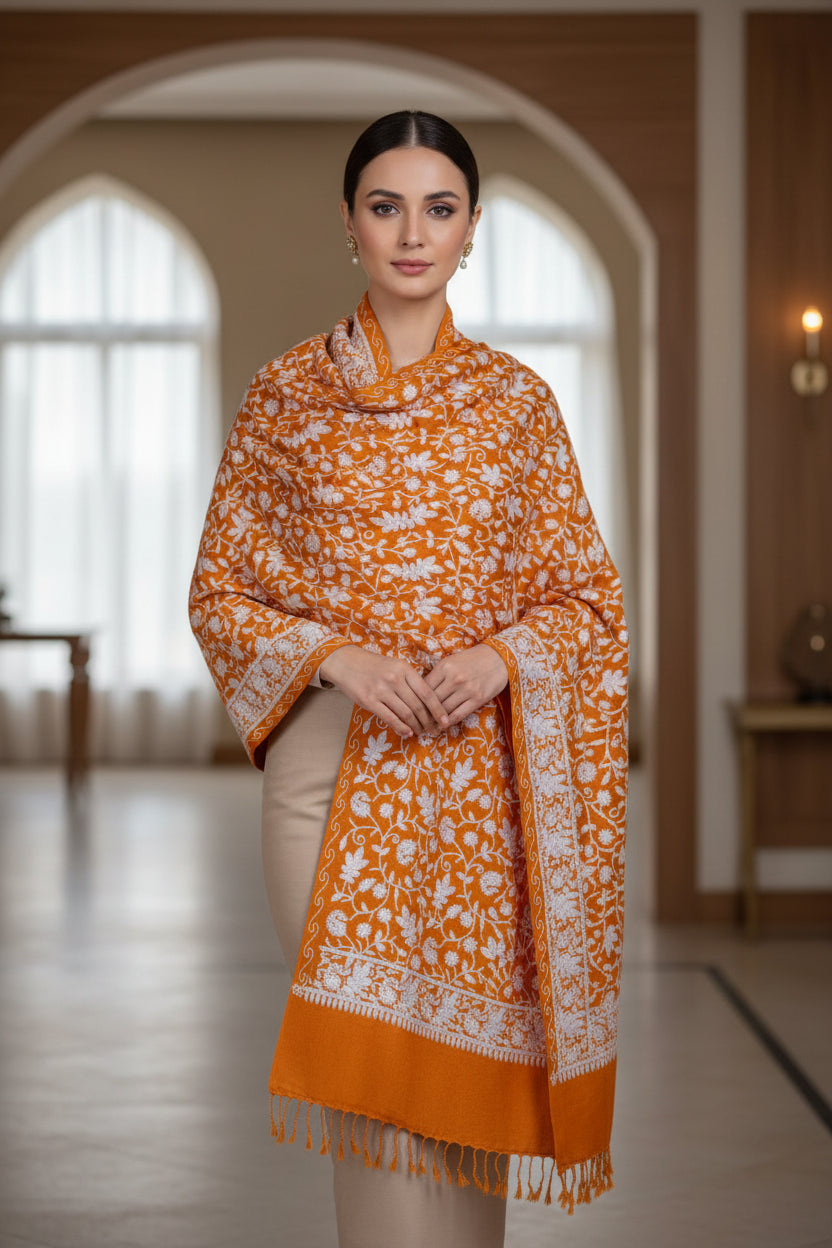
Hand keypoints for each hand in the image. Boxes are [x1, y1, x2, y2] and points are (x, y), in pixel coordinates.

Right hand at [318, 646, 450, 738]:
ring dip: (416, 726)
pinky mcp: (369, 700)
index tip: (446, 721)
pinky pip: (390, 718)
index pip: (427, 692)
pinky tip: (407, 733)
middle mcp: (394, 678)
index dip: (438, 709)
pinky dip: (401, 727)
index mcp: (404, 669)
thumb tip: (428, 704)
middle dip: (429, 721)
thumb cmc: (374, 666)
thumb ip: (410, 682)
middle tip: (434, 731)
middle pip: (418, 705)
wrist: (346, 662)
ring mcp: (381, 689)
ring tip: (422, 732)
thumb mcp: (396, 666)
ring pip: (406, 713)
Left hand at [423, 644, 508, 725]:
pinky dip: (449, 722)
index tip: (413, 709)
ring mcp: (467, 689)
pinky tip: (444, 725)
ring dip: (436, 720)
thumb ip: (437, 676)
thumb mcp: (451, 661)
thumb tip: (420, 694)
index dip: (417, 701)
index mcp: (444, 667)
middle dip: (424, 713)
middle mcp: (454, 678)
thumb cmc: (471, 660)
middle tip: (418, 722)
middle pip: (433, 701)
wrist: (498, 658)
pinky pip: (458, 715)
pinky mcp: (478, 699)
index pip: (424, 688)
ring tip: (429, 727)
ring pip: (444, 710)